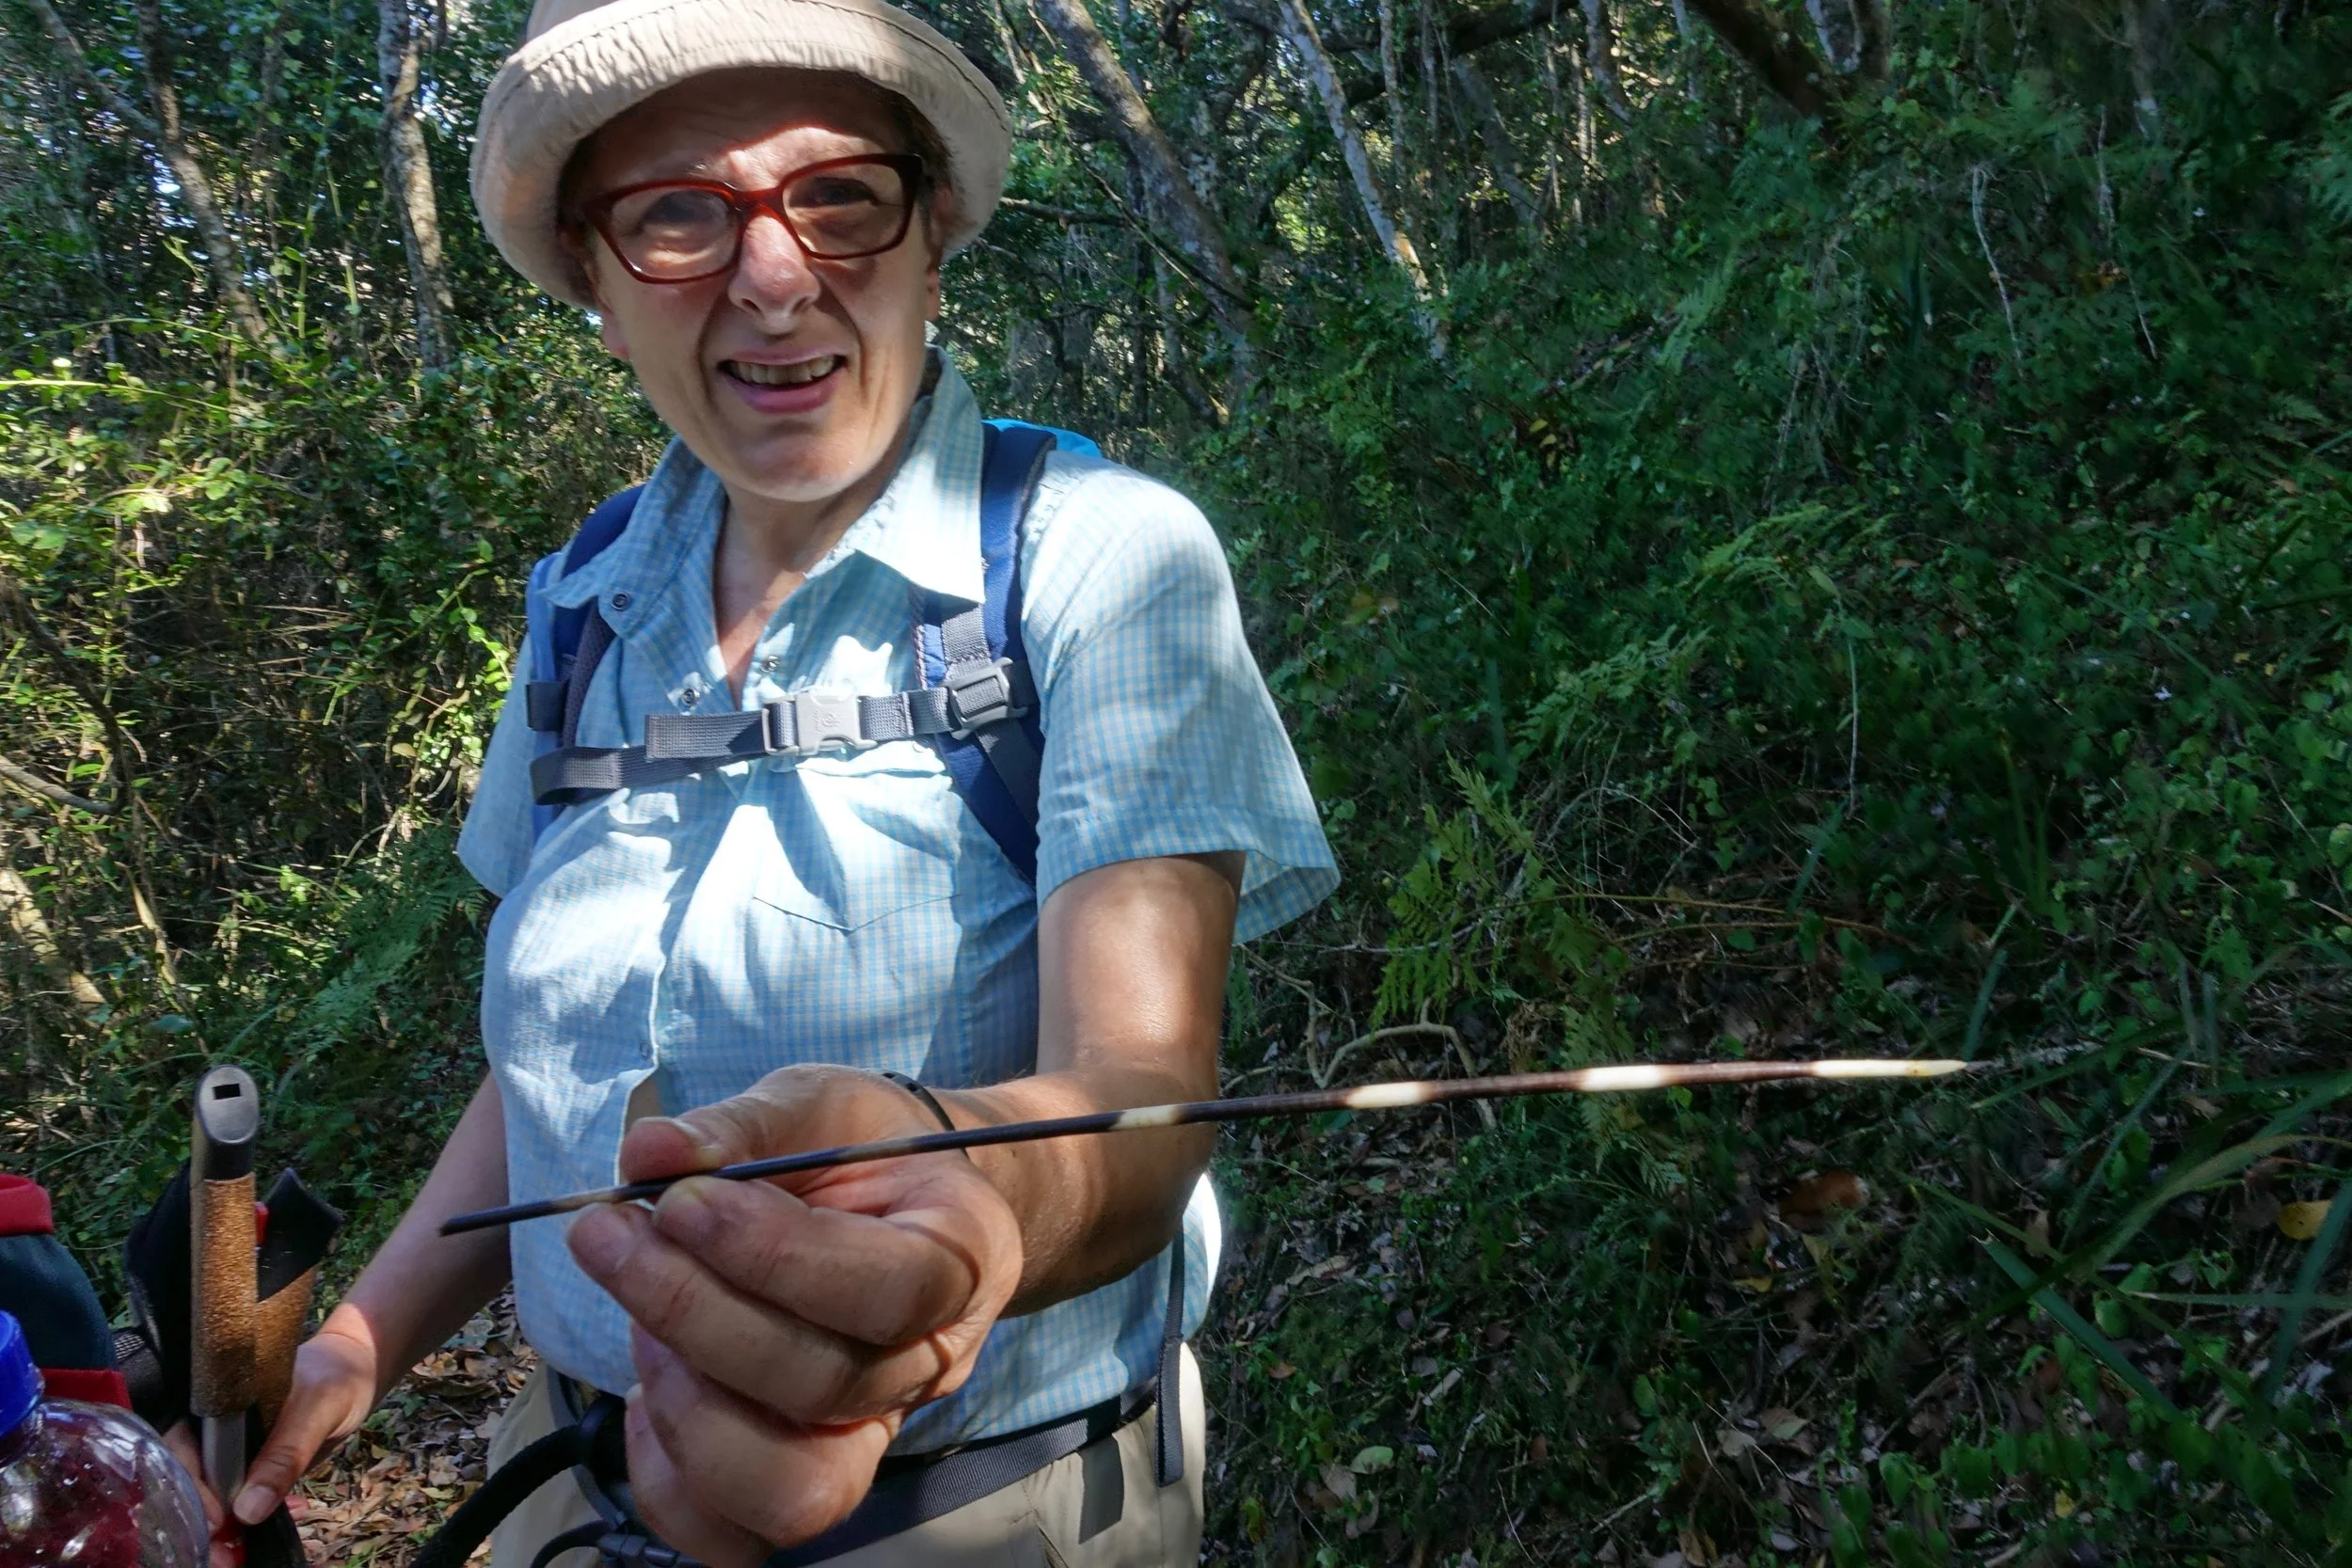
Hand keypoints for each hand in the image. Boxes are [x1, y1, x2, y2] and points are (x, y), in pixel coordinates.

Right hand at [158, 1313, 375, 1566]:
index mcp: (213, 1406)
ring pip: (213, 1499)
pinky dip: (255, 1520)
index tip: (216, 1522)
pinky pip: (242, 1501)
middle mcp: (212, 1433)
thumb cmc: (333, 1378)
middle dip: (204, 1523)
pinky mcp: (250, 1471)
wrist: (356, 1375)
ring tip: (244, 1555)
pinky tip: (289, 1517)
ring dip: (229, 1530)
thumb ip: (284, 1455)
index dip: (190, 1491)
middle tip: (225, 1556)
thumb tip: (247, 1510)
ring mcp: (230, 1454)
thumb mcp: (315, 1412)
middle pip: (189, 1482)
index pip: (179, 1452)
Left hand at [566, 1065, 1023, 1565]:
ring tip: (640, 1318)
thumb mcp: (820, 1104)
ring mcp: (872, 1434)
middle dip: (692, 1310)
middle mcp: (931, 1365)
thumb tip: (647, 1151)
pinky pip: (733, 1535)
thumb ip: (743, 1126)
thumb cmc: (862, 1149)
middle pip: (822, 1385)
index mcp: (964, 1257)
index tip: (677, 1198)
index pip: (884, 1291)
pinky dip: (666, 1477)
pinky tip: (647, 1387)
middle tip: (610, 1232)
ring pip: (792, 1490)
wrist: (899, 1204)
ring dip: (688, 1405)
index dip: (772, 1255)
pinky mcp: (806, 1475)